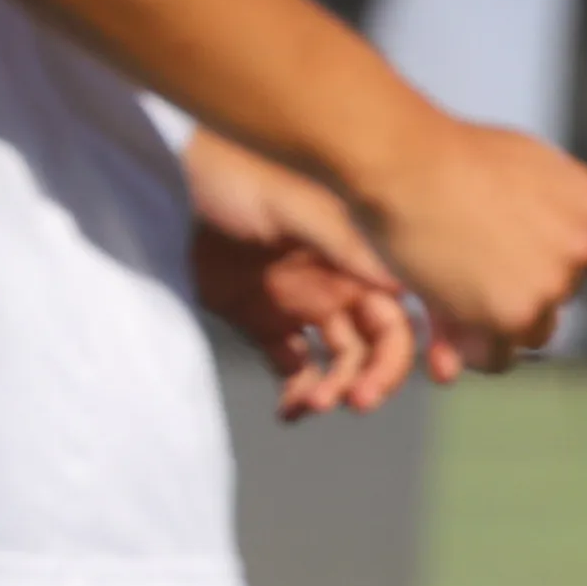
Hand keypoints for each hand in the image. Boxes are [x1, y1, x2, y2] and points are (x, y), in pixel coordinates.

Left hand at [185, 131, 415, 419]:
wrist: (158, 179)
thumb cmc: (231, 175)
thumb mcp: (296, 207)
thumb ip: (350, 247)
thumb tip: (406, 289)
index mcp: (356, 256)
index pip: (400, 311)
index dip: (416, 345)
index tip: (428, 380)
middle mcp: (336, 283)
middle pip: (375, 345)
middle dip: (373, 377)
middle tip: (354, 402)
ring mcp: (299, 303)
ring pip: (337, 362)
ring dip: (333, 388)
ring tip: (310, 405)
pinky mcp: (260, 320)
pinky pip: (291, 367)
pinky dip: (296, 392)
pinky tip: (288, 409)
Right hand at [359, 115, 586, 372]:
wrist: (401, 161)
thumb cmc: (435, 157)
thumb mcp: (506, 169)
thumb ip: (528, 214)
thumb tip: (530, 268)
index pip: (570, 253)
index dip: (524, 257)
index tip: (486, 247)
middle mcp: (585, 245)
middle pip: (554, 292)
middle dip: (509, 291)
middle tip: (456, 275)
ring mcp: (556, 282)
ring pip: (531, 329)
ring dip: (490, 322)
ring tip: (445, 298)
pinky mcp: (520, 314)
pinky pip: (499, 356)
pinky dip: (469, 350)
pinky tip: (442, 329)